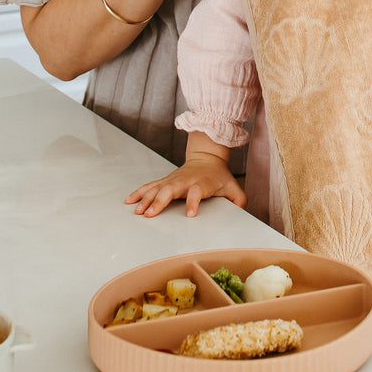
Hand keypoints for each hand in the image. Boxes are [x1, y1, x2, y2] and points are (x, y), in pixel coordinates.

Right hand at [124, 153, 246, 217]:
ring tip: (138, 211)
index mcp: (201, 183)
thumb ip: (238, 199)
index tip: (190, 214)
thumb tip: (242, 211)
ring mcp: (173, 179)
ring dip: (146, 199)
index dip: (194, 202)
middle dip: (160, 201)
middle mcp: (185, 181)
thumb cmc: (218, 175)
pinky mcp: (165, 180)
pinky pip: (150, 186)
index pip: (197, 192)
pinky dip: (139, 192)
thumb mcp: (232, 186)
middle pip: (171, 189)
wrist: (206, 157)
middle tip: (151, 214)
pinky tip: (129, 200)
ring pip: (157, 188)